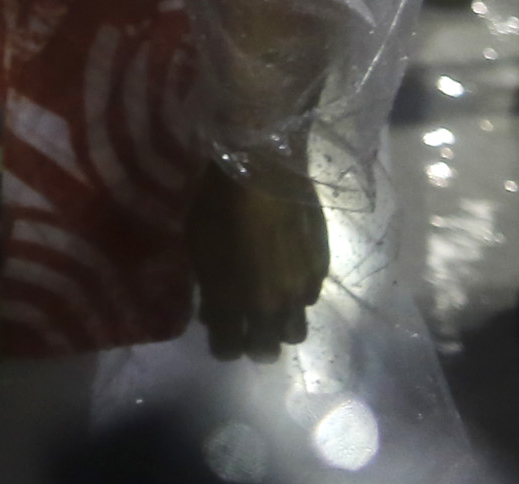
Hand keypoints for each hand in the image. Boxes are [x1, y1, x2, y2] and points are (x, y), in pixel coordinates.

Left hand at [188, 158, 327, 360]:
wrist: (261, 169)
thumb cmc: (216, 204)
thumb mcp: (197, 248)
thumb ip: (208, 289)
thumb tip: (213, 314)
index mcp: (234, 302)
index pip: (230, 350)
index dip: (223, 347)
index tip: (219, 335)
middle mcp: (272, 305)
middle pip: (268, 350)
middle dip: (254, 344)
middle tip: (245, 326)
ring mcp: (300, 289)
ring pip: (295, 330)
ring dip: (280, 324)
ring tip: (269, 303)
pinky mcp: (321, 269)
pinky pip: (308, 298)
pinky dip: (296, 295)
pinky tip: (285, 272)